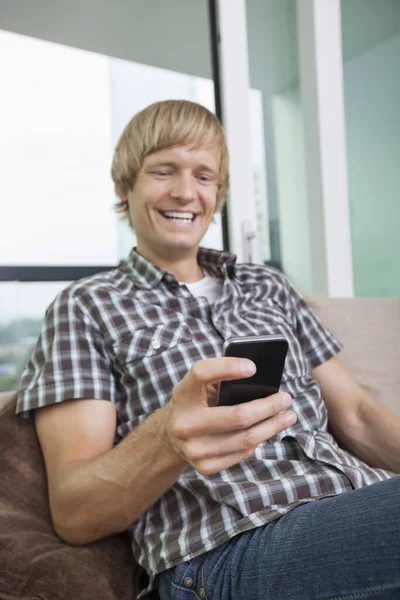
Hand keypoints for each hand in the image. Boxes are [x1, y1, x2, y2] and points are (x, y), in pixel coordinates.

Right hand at [162, 357, 296, 474]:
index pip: (202, 373)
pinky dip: (259, 440)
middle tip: (286, 398)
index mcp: (183, 393)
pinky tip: (268, 430)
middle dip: (269, 406)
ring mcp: (194, 448)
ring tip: (288, 416)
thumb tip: (262, 382)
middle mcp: (185, 423)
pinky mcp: (205, 466)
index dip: (228, 367)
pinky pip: (243, 453)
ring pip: (246, 438)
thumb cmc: (194, 403)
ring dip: (273, 426)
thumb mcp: (198, 386)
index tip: (253, 367)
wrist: (169, 437)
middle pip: (237, 415)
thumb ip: (221, 379)